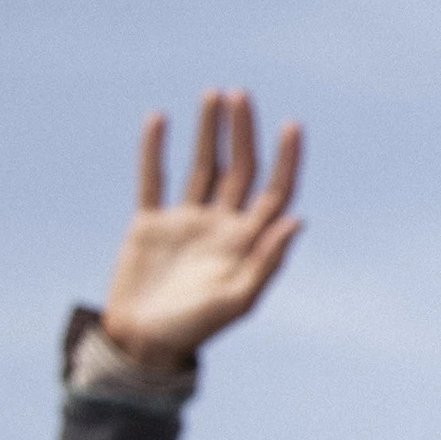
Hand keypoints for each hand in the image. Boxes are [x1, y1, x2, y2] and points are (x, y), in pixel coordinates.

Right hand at [97, 91, 304, 374]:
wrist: (143, 345)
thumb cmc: (195, 329)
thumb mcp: (237, 299)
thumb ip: (267, 260)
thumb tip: (297, 219)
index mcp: (248, 241)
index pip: (274, 189)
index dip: (286, 159)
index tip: (291, 125)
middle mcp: (221, 225)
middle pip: (239, 168)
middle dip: (242, 132)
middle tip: (241, 95)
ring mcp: (186, 222)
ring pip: (201, 166)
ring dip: (208, 131)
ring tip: (213, 94)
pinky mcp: (150, 224)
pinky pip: (153, 179)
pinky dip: (154, 150)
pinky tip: (158, 119)